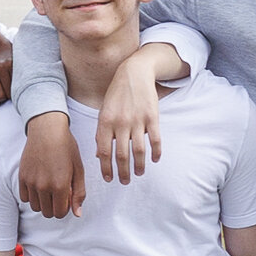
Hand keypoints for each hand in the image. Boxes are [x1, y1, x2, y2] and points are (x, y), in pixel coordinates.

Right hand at [18, 115, 85, 220]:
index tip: (67, 197)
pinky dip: (32, 196)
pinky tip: (38, 186)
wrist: (47, 130)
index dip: (65, 208)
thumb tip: (77, 213)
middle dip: (55, 207)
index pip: (60, 213)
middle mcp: (43, 186)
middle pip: (47, 213)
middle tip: (58, 193)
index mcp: (60, 186)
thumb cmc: (66, 148)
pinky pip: (24, 197)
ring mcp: (30, 182)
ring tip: (48, 189)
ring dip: (43, 203)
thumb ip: (79, 193)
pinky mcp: (22, 177)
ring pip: (35, 207)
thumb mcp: (79, 170)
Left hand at [89, 67, 165, 183]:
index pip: (103, 151)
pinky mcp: (152, 117)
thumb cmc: (116, 95)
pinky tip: (154, 160)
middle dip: (123, 172)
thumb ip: (101, 133)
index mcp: (105, 122)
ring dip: (139, 166)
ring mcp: (137, 120)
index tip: (108, 179)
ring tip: (139, 173)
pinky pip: (155, 139)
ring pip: (138, 150)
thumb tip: (99, 155)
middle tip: (124, 181)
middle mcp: (120, 123)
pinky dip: (156, 152)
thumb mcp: (103, 111)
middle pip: (121, 155)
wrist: (134, 73)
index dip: (106, 168)